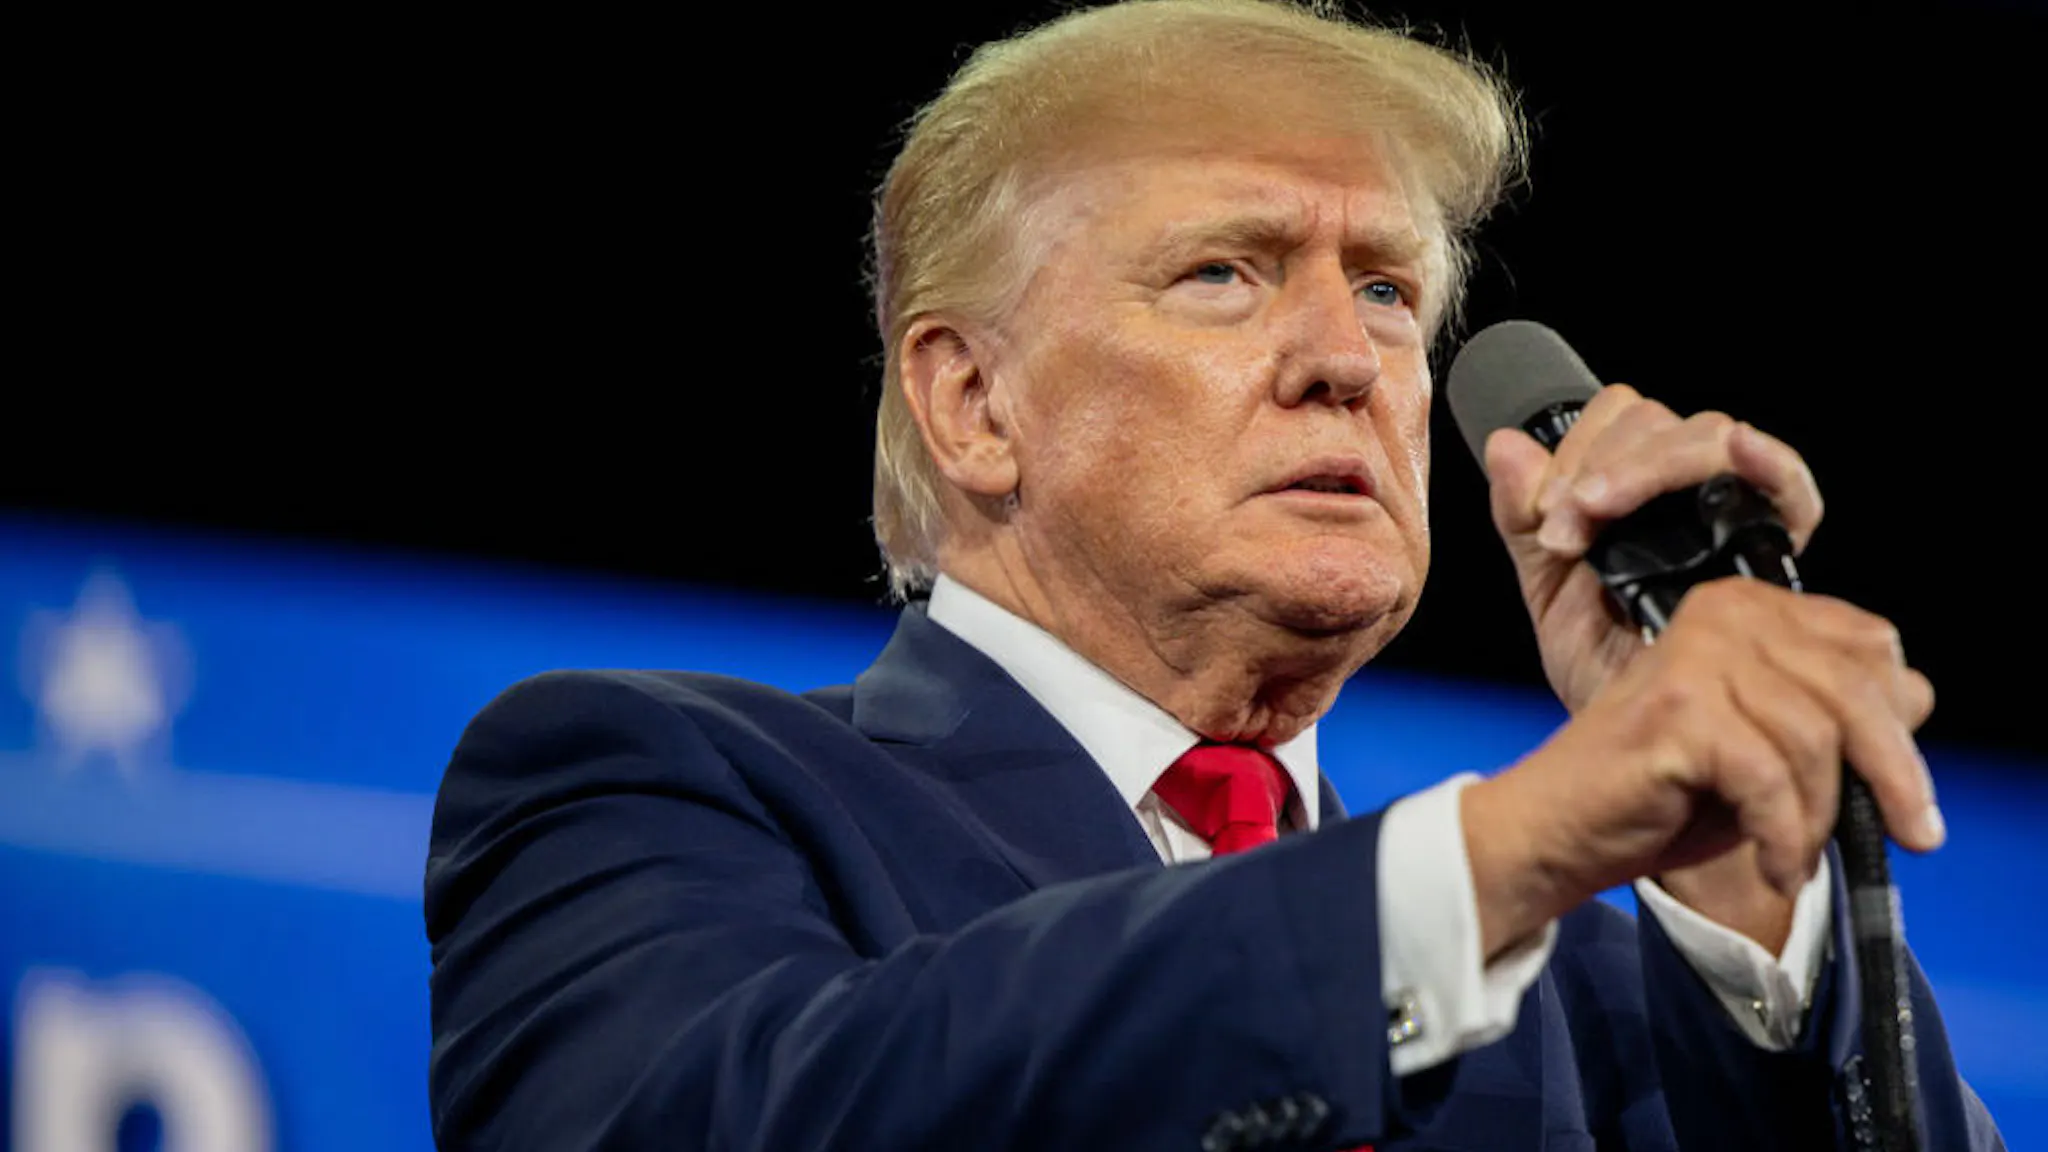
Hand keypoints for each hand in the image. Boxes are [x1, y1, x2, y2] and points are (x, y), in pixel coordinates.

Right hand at [1462, 387, 1941, 955]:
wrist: (1558, 830)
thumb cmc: (1657, 794)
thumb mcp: (1764, 748)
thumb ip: (1830, 715)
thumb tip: (1918, 695)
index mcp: (1743, 608)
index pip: (1867, 646)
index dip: (1896, 718)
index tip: (1907, 791)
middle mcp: (1722, 614)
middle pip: (1856, 690)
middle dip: (1893, 773)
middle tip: (1912, 835)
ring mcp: (1697, 658)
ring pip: (1818, 741)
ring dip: (1818, 819)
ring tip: (1795, 857)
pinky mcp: (1680, 711)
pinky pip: (1772, 781)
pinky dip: (1784, 837)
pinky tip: (1773, 867)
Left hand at [1481, 384, 1825, 713]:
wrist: (1647, 749)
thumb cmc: (1606, 674)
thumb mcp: (1550, 591)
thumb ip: (1525, 519)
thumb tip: (1503, 442)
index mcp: (1641, 494)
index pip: (1624, 418)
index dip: (1579, 448)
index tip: (1549, 513)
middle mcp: (1695, 494)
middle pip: (1664, 420)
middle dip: (1603, 463)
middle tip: (1565, 527)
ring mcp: (1741, 516)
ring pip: (1712, 436)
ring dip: (1647, 467)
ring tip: (1595, 525)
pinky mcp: (1780, 550)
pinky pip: (1789, 486)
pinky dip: (1766, 460)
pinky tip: (1739, 453)